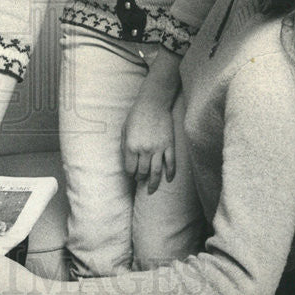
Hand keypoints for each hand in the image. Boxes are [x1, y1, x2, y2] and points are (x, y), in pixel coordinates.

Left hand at [123, 78, 176, 193]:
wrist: (153, 104)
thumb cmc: (136, 115)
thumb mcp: (124, 130)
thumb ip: (124, 146)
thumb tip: (127, 161)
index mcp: (131, 146)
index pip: (129, 168)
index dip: (130, 173)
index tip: (132, 174)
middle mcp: (144, 150)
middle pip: (142, 172)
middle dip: (140, 178)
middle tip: (140, 180)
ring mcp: (158, 148)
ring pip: (156, 171)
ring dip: (154, 183)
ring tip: (151, 190)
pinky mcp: (169, 145)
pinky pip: (171, 163)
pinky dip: (170, 173)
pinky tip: (168, 180)